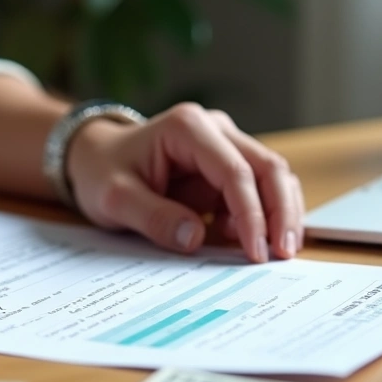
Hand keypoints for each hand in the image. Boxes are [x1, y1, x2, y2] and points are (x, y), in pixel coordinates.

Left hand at [65, 102, 303, 261]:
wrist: (97, 160)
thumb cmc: (104, 173)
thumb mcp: (115, 199)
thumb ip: (154, 217)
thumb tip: (195, 238)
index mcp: (188, 128)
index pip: (235, 171)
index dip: (251, 214)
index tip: (256, 252)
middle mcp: (215, 129)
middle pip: (268, 167)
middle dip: (281, 212)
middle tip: (285, 254)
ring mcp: (226, 145)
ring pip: (273, 177)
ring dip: (282, 214)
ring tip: (280, 253)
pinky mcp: (229, 166)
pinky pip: (260, 190)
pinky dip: (266, 216)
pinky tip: (256, 243)